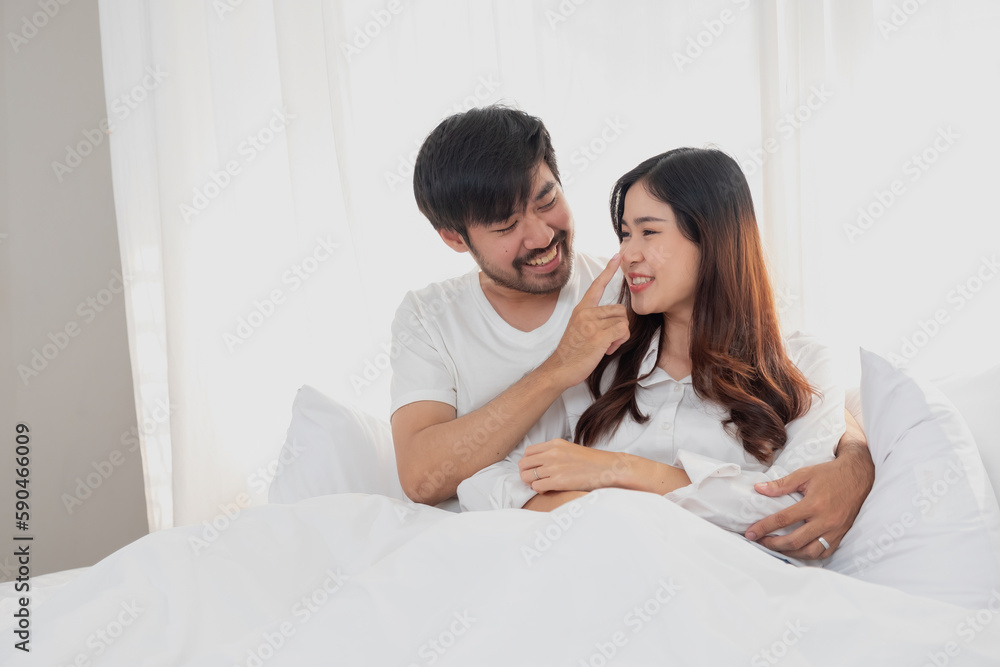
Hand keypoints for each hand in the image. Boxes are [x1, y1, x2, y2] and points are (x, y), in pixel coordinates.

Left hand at [518, 439, 628, 492]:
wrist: (607, 468)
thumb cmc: (590, 461)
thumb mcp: (569, 449)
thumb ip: (553, 452)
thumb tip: (537, 462)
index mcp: (554, 444)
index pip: (528, 452)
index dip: (528, 462)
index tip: (534, 468)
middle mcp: (552, 454)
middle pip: (523, 464)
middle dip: (526, 473)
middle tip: (535, 478)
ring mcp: (554, 467)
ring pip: (527, 476)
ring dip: (531, 483)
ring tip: (542, 484)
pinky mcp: (558, 481)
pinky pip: (536, 487)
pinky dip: (539, 490)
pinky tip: (549, 489)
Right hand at [546, 254, 627, 388]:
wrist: (560, 368)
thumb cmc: (572, 351)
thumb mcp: (580, 328)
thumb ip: (594, 319)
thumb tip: (614, 318)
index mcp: (581, 309)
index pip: (597, 285)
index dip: (608, 271)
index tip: (617, 257)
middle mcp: (586, 313)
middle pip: (619, 310)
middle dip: (619, 326)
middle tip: (607, 339)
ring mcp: (591, 324)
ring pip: (623, 321)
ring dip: (619, 336)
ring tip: (605, 345)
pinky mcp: (598, 336)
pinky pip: (622, 331)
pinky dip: (619, 342)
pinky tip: (606, 349)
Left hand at [743, 446, 874, 559]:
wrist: (859, 476)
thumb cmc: (830, 474)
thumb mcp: (804, 474)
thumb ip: (781, 484)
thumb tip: (758, 489)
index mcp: (814, 504)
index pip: (783, 520)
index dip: (764, 527)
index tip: (750, 533)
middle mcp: (825, 521)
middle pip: (794, 541)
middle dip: (773, 544)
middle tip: (759, 541)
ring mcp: (834, 531)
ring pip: (809, 552)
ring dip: (790, 553)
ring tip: (775, 547)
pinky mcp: (841, 535)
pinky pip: (823, 553)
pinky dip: (808, 555)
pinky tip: (797, 550)